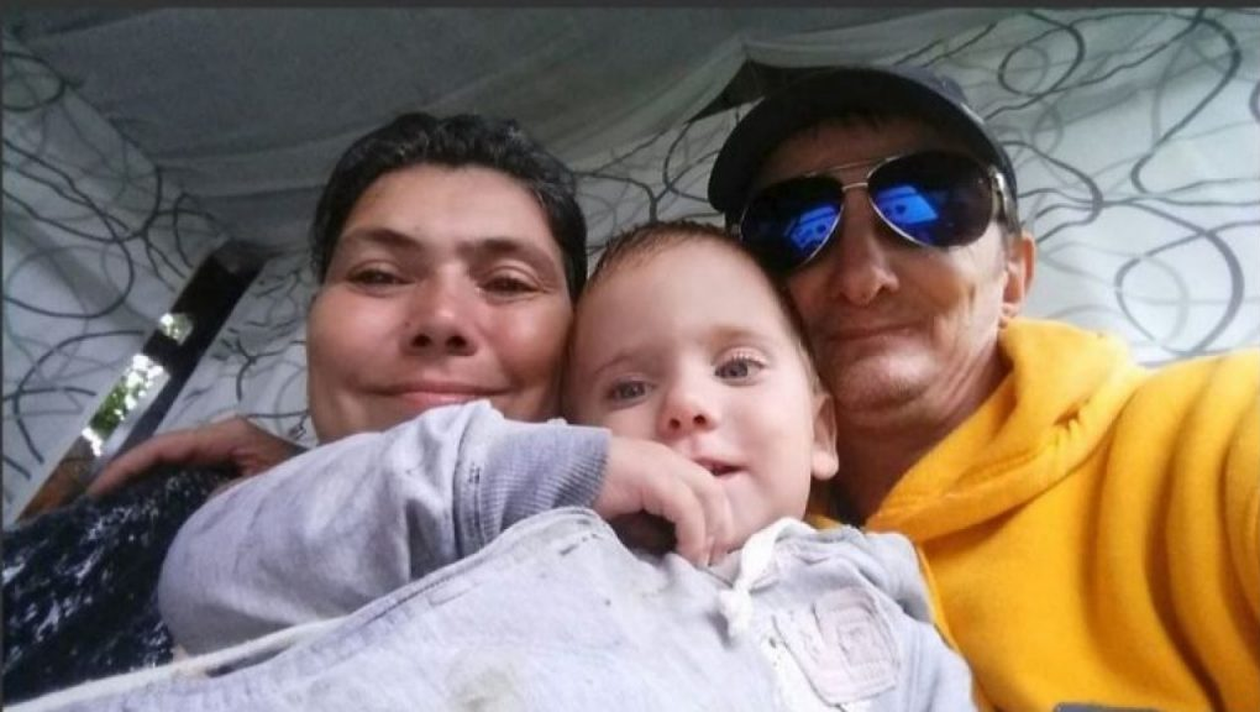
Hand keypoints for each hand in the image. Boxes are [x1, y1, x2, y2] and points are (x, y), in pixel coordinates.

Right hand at [86, 416, 299, 496]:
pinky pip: (188, 479)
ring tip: (107, 510)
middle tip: (92, 505)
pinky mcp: (231, 472)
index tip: (98, 491)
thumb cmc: (306, 487)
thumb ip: (225, 498)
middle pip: (163, 453)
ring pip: (172, 466)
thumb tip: (193, 511)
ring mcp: (227, 455)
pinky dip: (162, 493)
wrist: (339, 493)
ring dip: (141, 485)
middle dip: (127, 475)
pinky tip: (143, 514)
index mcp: (228, 436)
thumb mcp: (263, 490)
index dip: (128, 466)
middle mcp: (223, 440)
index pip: (166, 446)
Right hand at [593, 437, 733, 565]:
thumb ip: (654, 525)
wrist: (552, 475)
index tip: (709, 554)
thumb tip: (680, 550)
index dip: (716, 522)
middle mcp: (668, 459)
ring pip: (708, 495)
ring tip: (695, 561)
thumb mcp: (629, 514)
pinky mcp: (652, 476)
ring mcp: (661, 463)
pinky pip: (686, 506)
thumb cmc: (584, 496)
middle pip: (714, 492)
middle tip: (708, 561)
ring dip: (707, 532)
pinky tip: (682, 554)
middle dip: (719, 529)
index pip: (708, 490)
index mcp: (664, 465)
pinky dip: (692, 533)